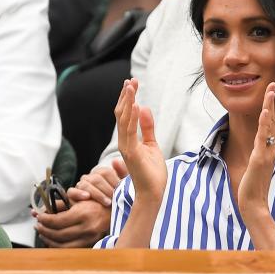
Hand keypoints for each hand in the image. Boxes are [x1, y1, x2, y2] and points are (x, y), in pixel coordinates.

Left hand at [33, 198, 111, 247]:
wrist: (112, 212)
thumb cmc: (93, 203)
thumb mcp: (77, 198)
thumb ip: (59, 203)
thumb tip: (42, 210)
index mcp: (83, 214)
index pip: (57, 221)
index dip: (45, 220)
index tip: (38, 216)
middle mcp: (87, 228)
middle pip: (58, 234)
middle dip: (44, 230)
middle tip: (38, 225)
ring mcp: (89, 239)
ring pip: (62, 245)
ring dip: (49, 240)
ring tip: (42, 232)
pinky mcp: (89, 245)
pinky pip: (70, 250)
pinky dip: (58, 246)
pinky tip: (52, 240)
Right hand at [73, 162, 127, 206]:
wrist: (105, 218)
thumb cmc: (117, 201)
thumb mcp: (124, 189)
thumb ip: (123, 173)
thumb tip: (115, 161)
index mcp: (101, 174)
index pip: (105, 172)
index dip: (114, 180)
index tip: (121, 190)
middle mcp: (90, 178)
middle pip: (96, 178)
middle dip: (106, 189)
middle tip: (115, 198)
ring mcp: (80, 186)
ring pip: (85, 184)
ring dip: (97, 194)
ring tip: (107, 202)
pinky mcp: (72, 196)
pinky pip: (71, 192)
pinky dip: (78, 193)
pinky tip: (87, 197)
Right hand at [115, 78, 166, 197]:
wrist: (153, 193)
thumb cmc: (152, 172)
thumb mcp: (152, 145)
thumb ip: (147, 127)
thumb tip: (145, 108)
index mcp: (128, 139)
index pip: (124, 115)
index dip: (127, 99)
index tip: (131, 84)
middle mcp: (123, 141)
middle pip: (121, 114)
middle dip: (126, 96)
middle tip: (131, 80)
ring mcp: (125, 147)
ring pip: (123, 120)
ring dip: (127, 102)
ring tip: (131, 86)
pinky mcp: (131, 153)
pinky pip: (129, 132)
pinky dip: (131, 117)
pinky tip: (135, 105)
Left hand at [237, 82, 274, 214]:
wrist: (254, 203)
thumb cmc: (253, 187)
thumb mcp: (255, 168)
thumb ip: (258, 157)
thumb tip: (258, 150)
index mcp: (267, 149)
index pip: (268, 124)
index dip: (269, 108)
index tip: (270, 93)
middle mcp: (269, 148)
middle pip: (270, 120)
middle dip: (271, 101)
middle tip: (273, 84)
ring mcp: (266, 153)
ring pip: (267, 125)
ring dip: (269, 106)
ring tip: (270, 90)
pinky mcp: (260, 158)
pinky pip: (262, 138)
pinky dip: (264, 124)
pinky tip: (265, 112)